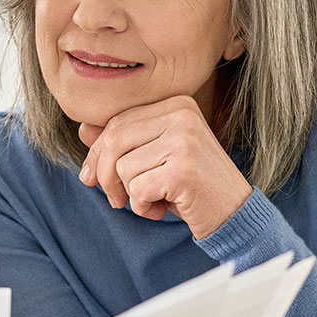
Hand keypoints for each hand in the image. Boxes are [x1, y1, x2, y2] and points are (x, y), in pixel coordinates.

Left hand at [78, 96, 251, 239]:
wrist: (233, 212)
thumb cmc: (190, 184)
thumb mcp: (155, 157)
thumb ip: (124, 141)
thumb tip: (83, 129)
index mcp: (176, 104)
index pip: (117, 122)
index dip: (97, 154)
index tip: (91, 178)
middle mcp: (182, 115)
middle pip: (114, 141)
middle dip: (106, 176)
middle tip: (116, 199)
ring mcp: (184, 141)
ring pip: (123, 168)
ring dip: (131, 195)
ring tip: (155, 200)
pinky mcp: (183, 170)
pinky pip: (138, 190)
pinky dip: (143, 207)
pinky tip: (164, 207)